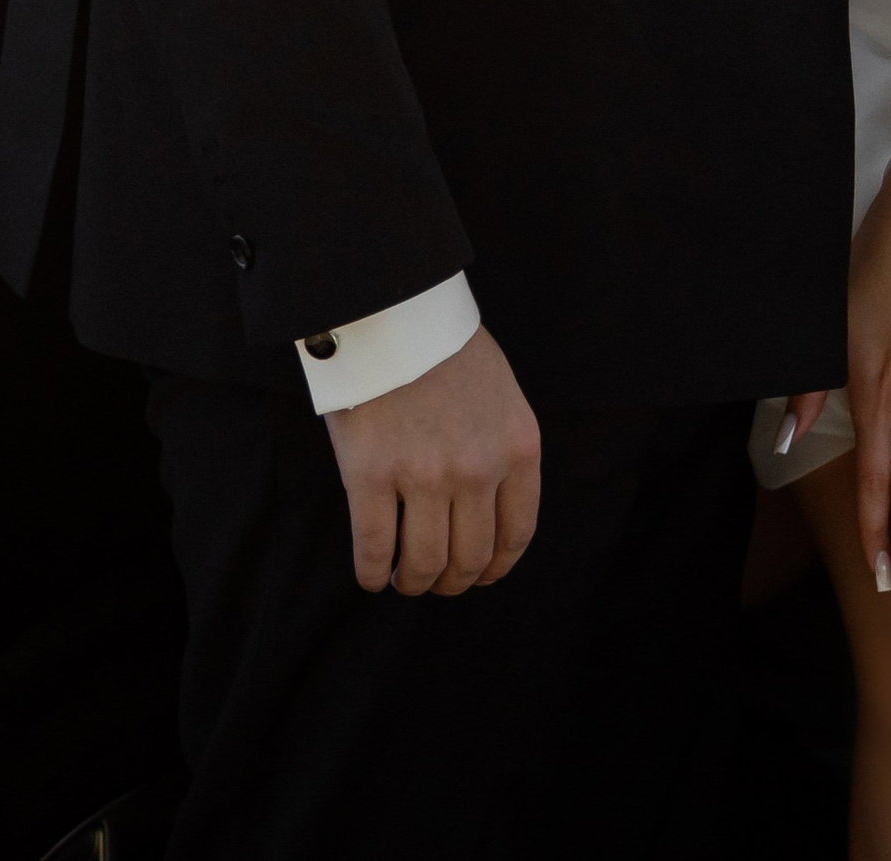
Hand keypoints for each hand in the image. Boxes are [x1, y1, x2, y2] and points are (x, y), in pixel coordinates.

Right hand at [325, 328, 541, 598]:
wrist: (394, 308)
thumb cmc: (444, 348)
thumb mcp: (499, 393)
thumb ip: (500, 448)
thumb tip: (488, 507)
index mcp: (517, 447)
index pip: (516, 534)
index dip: (495, 567)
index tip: (479, 575)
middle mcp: (479, 468)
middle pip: (470, 558)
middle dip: (451, 581)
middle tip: (433, 579)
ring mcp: (426, 474)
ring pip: (425, 563)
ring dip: (413, 582)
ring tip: (402, 578)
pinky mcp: (372, 475)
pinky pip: (375, 550)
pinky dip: (373, 573)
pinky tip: (373, 574)